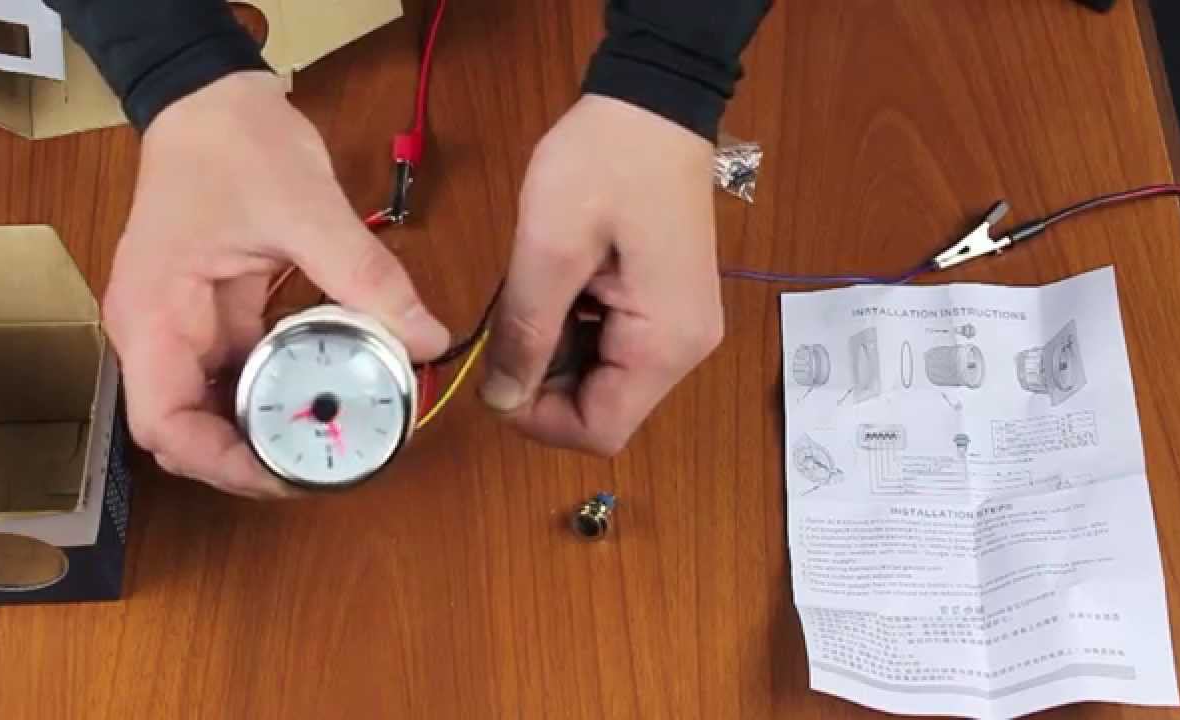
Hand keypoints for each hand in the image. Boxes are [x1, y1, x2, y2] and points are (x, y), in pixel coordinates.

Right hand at [103, 71, 448, 498]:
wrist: (211, 97)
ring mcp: (183, 328)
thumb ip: (367, 277)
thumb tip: (427, 338)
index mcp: (155, 315)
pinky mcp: (211, 317)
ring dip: (271, 432)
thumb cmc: (233, 143)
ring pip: (219, 410)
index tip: (290, 472)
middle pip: (191, 433)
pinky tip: (331, 394)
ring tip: (339, 441)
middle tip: (332, 464)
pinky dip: (282, 392)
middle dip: (255, 459)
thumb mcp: (306, 207)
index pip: (165, 426)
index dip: (222, 465)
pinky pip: (243, 374)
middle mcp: (158, 334)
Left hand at [481, 94, 723, 454]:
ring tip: (535, 293)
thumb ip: (525, 332)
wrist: (654, 102)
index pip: (599, 430)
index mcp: (664, 343)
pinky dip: (574, 332)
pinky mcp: (668, 308)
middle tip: (507, 324)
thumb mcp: (550, 247)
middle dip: (543, 382)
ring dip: (555, 354)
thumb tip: (500, 401)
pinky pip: (614, 348)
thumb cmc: (605, 163)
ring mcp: (681, 329)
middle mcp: (685, 350)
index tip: (495, 374)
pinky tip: (558, 286)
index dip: (537, 420)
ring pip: (603, 381)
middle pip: (602, 409)